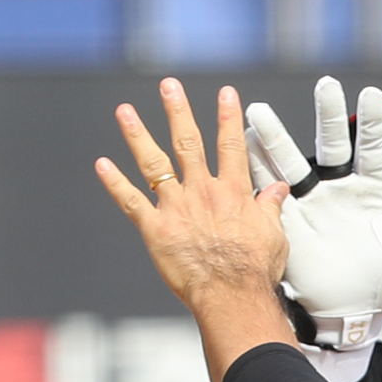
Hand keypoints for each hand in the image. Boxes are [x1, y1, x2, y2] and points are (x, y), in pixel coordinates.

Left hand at [97, 82, 294, 381]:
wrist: (232, 296)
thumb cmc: (255, 271)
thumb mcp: (274, 236)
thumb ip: (271, 208)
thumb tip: (279, 190)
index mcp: (233, 193)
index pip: (231, 146)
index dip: (228, 117)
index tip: (225, 93)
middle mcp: (203, 193)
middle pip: (189, 143)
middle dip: (178, 112)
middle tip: (168, 86)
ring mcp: (176, 208)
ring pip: (154, 163)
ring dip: (138, 134)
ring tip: (125, 111)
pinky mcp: (155, 229)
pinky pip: (131, 201)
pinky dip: (115, 183)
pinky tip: (102, 164)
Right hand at [246, 78, 381, 348]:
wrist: (351, 312)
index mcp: (373, 190)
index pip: (374, 148)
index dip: (372, 121)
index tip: (370, 93)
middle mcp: (341, 188)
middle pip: (332, 144)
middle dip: (327, 115)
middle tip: (325, 85)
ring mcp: (312, 202)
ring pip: (292, 162)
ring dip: (275, 138)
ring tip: (258, 111)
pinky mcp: (289, 221)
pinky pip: (269, 192)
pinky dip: (256, 171)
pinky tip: (243, 147)